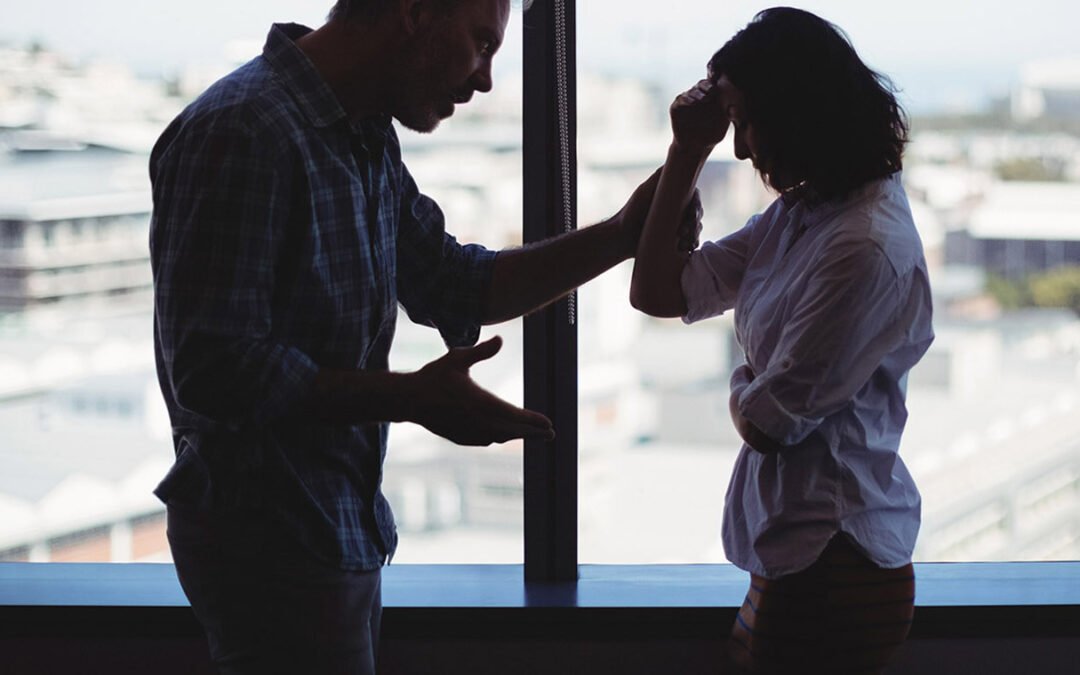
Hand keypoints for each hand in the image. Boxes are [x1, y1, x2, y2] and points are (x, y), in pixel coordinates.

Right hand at [408, 336, 554, 445]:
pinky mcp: (459, 438)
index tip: (549, 423)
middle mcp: (476, 421)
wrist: (408, 400)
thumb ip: (481, 351)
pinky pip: (485, 440)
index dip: (533, 421)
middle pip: (511, 430)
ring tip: (533, 435)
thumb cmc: (433, 376)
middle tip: (551, 434)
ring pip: (499, 437)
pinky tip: (503, 435)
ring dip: (517, 436)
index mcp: (479, 402)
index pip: (514, 414)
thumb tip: (500, 339)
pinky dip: (498, 437)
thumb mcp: (457, 358)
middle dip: (533, 432)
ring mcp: (467, 432)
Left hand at [614, 169, 703, 256]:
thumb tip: (676, 156)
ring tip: (684, 243)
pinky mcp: (676, 240)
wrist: (621, 238)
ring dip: (694, 235)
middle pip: (697, 214)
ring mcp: (678, 225)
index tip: (691, 215)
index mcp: (675, 196)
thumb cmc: (631, 212)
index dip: (696, 206)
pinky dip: (692, 244)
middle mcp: (679, 209)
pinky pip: (690, 241)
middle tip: (684, 231)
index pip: (694, 198)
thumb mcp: (644, 191)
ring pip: (696, 228)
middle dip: (695, 224)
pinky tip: (688, 248)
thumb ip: (659, 177)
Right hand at [670, 79, 729, 151]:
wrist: (695, 148)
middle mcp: (700, 95)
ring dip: (698, 92)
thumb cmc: (712, 135)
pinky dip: (687, 99)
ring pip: (693, 90)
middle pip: (704, 83)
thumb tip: (734, 106)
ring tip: (705, 98)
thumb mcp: (723, 124)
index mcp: (713, 96)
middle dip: (708, 85)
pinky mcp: (677, 107)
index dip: (718, 78)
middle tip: (713, 90)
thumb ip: (729, 114)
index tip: (721, 79)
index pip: (715, 83)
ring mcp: (688, 100)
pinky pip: (681, 99)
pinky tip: (693, 102)